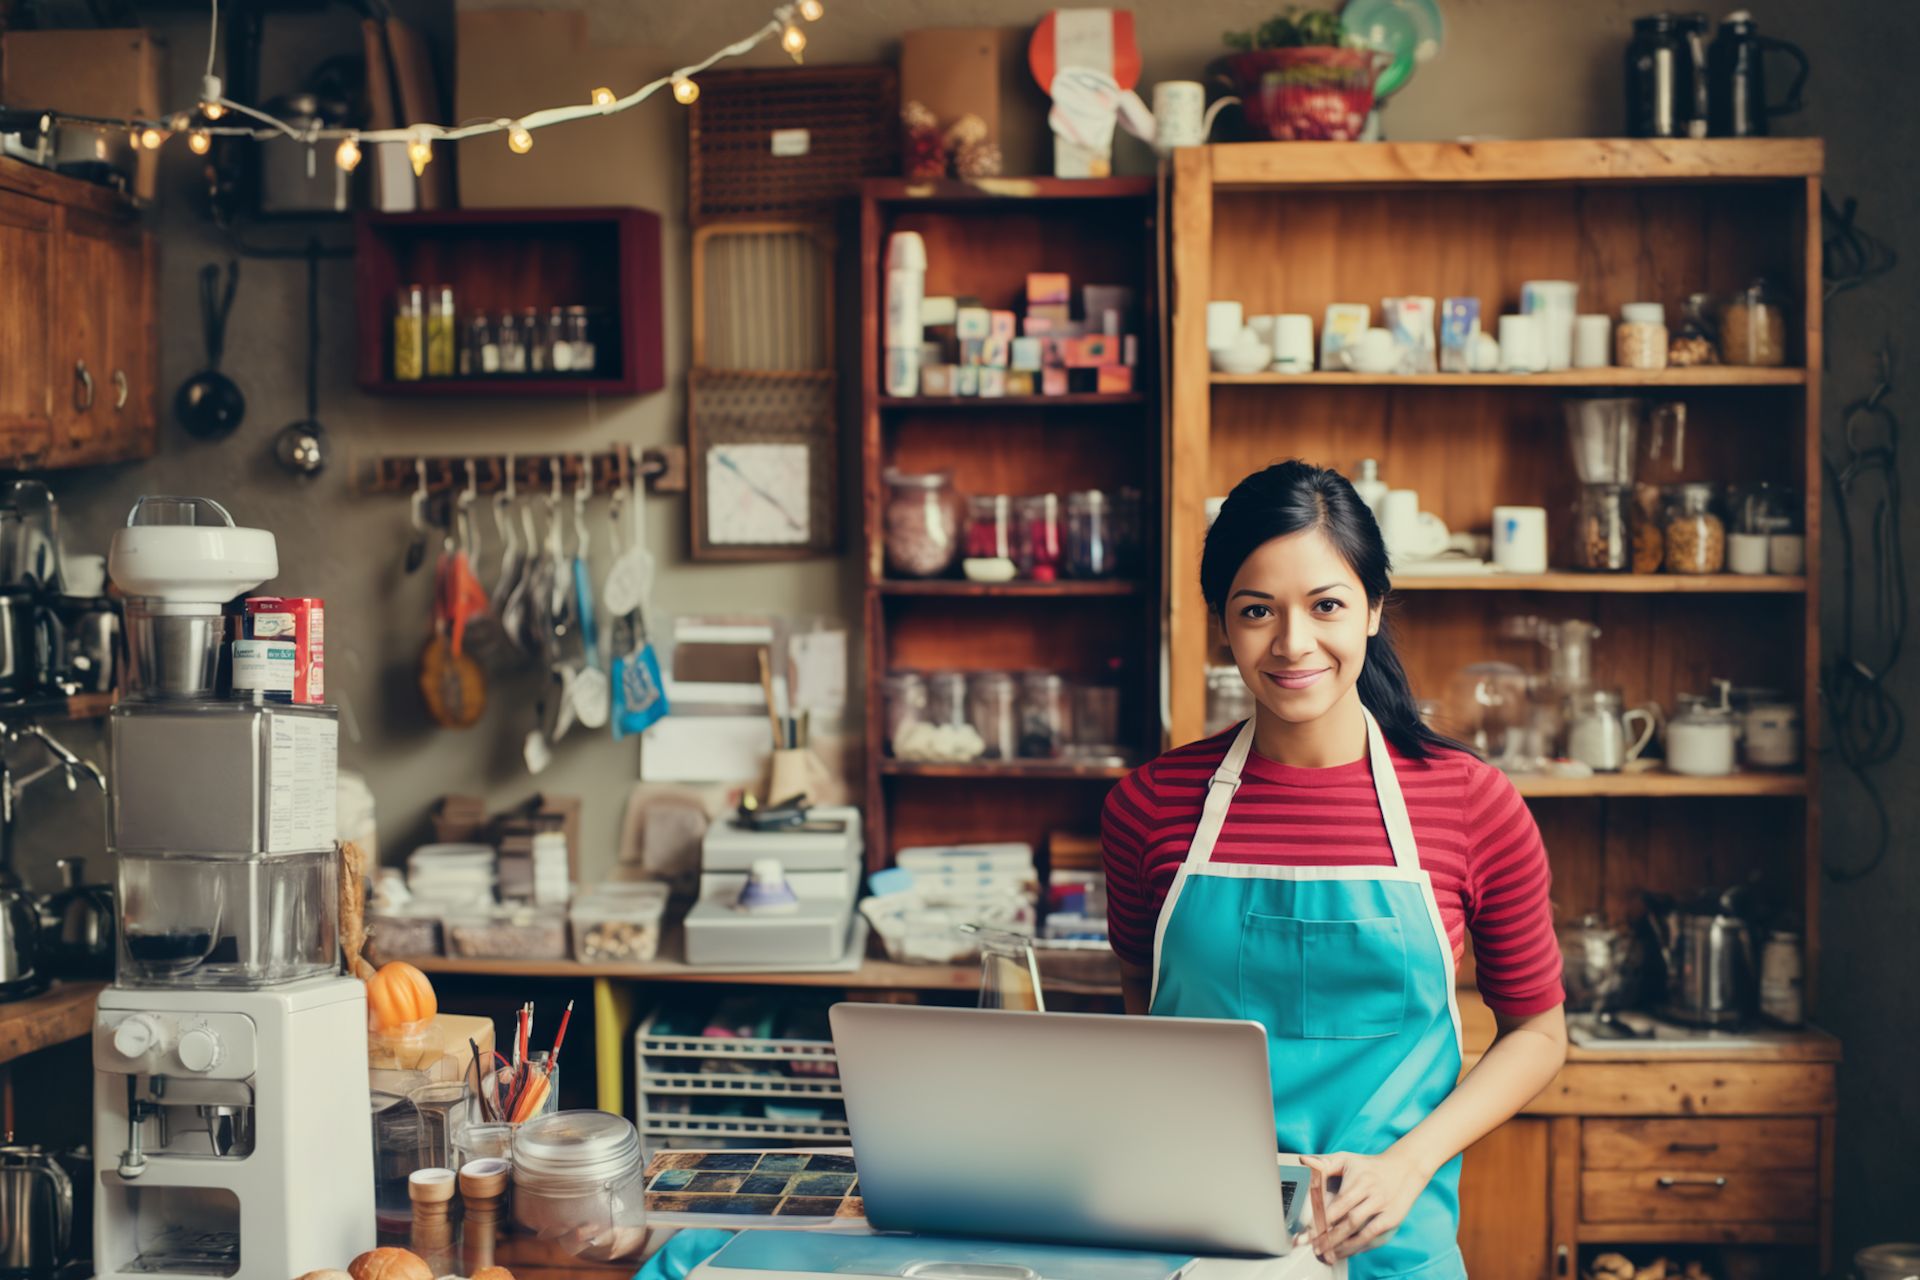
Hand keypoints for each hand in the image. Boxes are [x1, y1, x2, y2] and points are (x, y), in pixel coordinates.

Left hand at [1301, 1148, 1433, 1261]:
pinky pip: (1374, 1236)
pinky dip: (1359, 1245)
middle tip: (1314, 1247)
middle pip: (1350, 1220)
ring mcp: (1384, 1208)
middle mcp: (1374, 1194)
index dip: (1323, 1219)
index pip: (1339, 1203)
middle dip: (1330, 1236)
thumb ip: (1324, 1162)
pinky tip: (1345, 1251)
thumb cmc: (1368, 1166)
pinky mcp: (1393, 1219)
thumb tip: (1303, 1160)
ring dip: (1343, 1245)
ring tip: (1327, 1254)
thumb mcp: (1347, 1159)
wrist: (1405, 1168)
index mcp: (1360, 1179)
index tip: (1309, 1231)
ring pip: (1362, 1232)